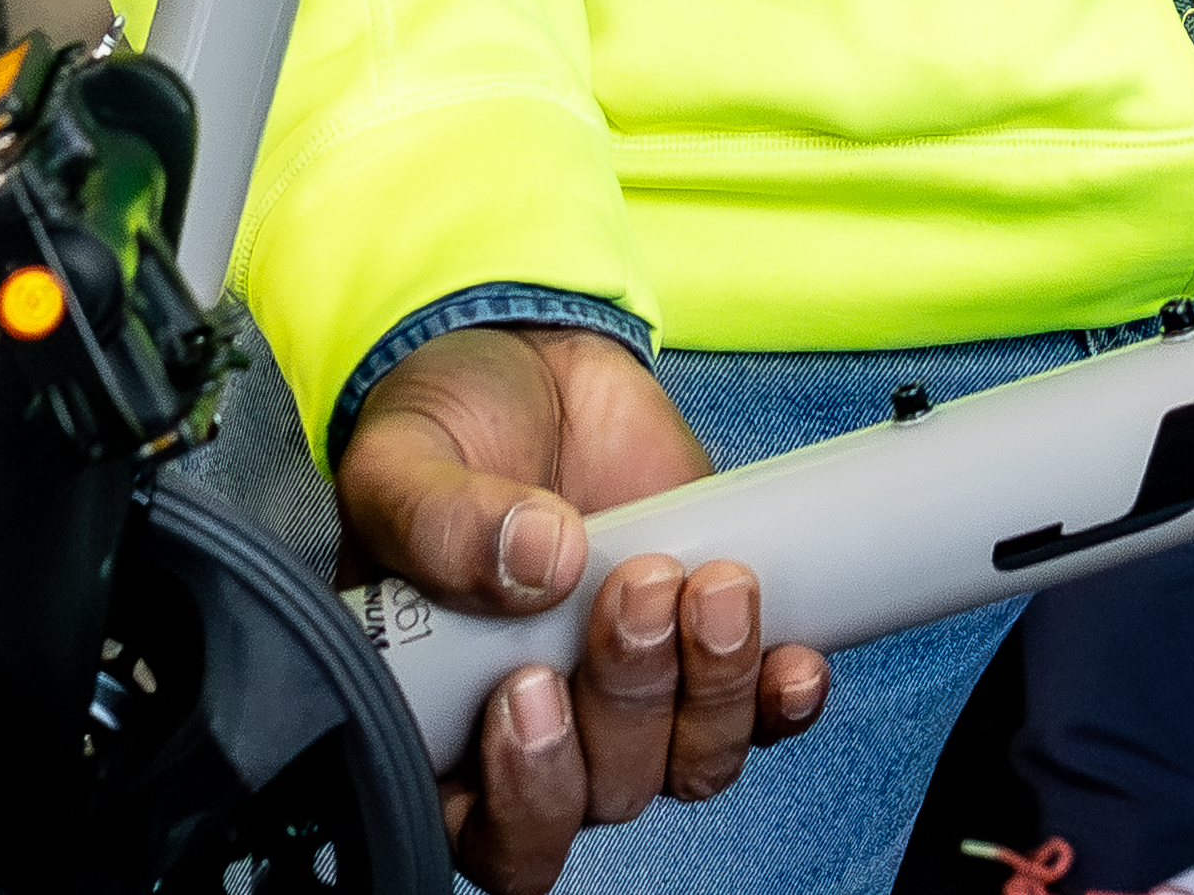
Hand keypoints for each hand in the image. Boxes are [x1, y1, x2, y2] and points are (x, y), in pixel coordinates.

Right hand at [334, 324, 817, 891]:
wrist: (533, 363)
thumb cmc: (445, 432)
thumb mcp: (402, 461)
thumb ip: (439, 522)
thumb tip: (538, 563)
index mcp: (445, 720)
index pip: (485, 830)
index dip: (521, 798)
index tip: (530, 688)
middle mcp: (545, 728)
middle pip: (601, 797)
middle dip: (625, 705)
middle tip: (633, 590)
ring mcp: (633, 696)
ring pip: (687, 766)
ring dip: (711, 691)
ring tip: (711, 585)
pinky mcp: (708, 650)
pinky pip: (760, 716)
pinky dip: (778, 697)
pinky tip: (791, 654)